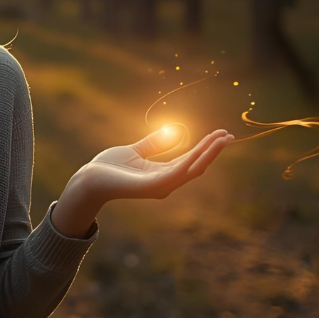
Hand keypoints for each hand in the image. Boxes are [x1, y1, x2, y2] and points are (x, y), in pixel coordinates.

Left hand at [75, 127, 233, 202]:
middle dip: (213, 151)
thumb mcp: (135, 150)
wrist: (89, 179)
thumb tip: (175, 131)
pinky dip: (190, 160)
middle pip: (197, 166)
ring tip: (221, 139)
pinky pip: (176, 172)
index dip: (206, 148)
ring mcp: (160, 186)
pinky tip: (201, 149)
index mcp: (162, 173)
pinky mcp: (152, 186)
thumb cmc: (108, 167)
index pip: (190, 160)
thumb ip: (154, 143)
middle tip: (229, 135)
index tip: (221, 134)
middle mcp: (166, 182)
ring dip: (208, 154)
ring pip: (191, 169)